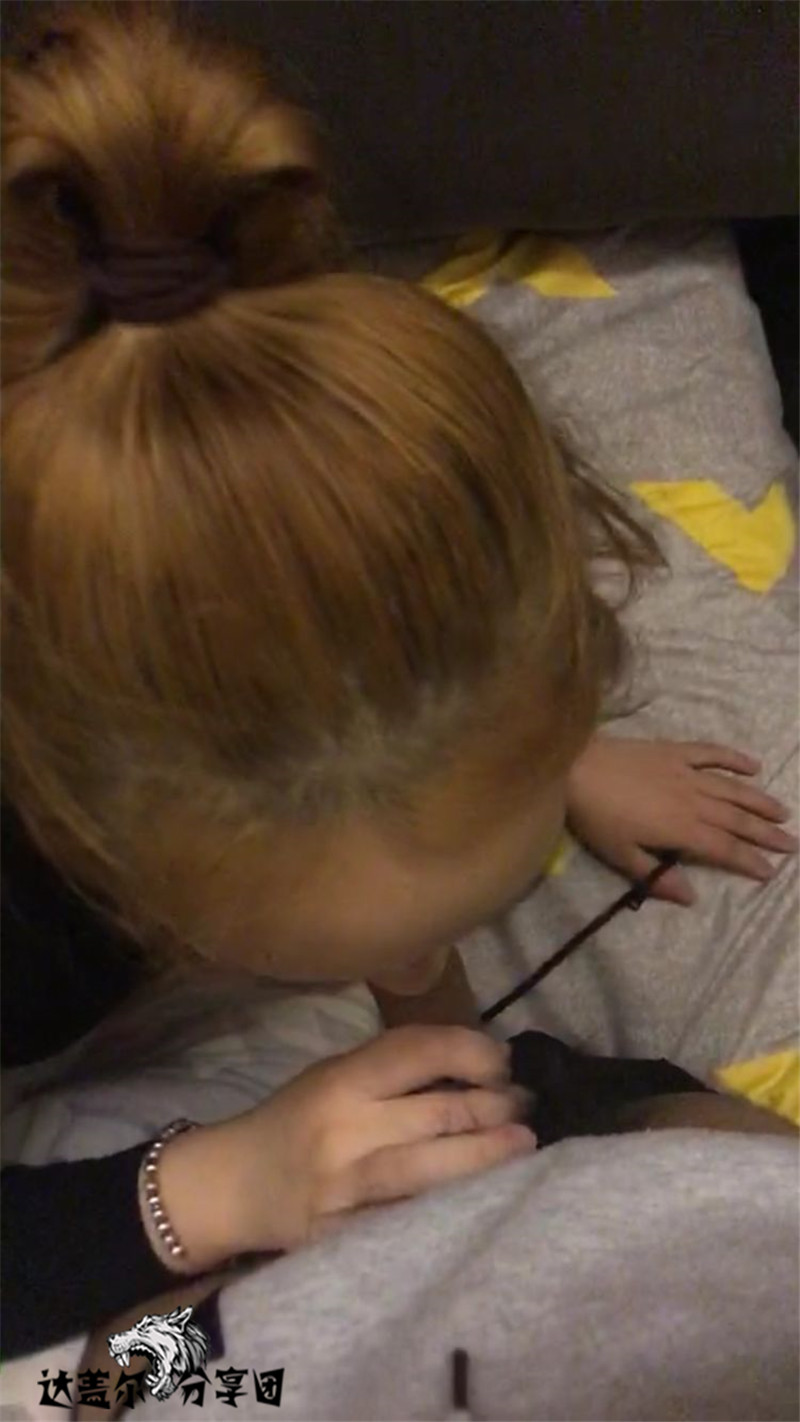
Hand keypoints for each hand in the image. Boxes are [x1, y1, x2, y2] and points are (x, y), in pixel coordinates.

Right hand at [157, 1026, 532, 1265]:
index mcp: (341, 1082)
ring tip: (525, 1145)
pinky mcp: (349, 1239)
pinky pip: (413, 1224)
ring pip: (434, 1171)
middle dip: (495, 1106)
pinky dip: (454, 1209)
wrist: (234, 1186)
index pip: (418, 1052)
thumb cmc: (295, 1120)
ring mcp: (348, 1191)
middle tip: (525, 1104)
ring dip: (490, 1157)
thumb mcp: (333, 1076)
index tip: (502, 1060)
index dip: (472, 1051)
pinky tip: (485, 1200)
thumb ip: (393, 1070)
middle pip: (439, 1114)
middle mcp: (346, 1132)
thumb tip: (477, 1061)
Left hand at [566, 736, 796, 903]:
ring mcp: (685, 771)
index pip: (723, 848)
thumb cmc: (594, 815)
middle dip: (765, 833)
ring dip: (759, 800)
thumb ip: (656, 876)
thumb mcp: (620, 855)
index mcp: (681, 829)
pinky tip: (754, 766)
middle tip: (791, 843)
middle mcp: (692, 799)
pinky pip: (711, 753)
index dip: (749, 860)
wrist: (574, 765)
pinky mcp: (673, 751)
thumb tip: (692, 897)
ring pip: (731, 788)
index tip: (771, 871)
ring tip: (783, 812)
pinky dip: (734, 759)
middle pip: (736, 818)